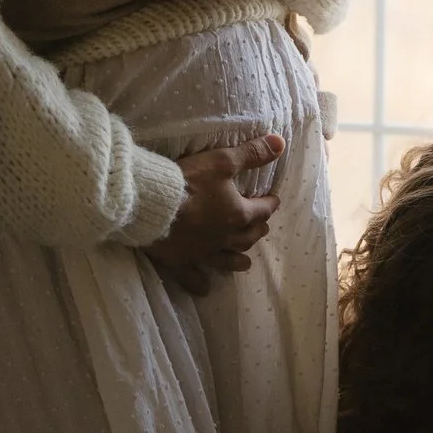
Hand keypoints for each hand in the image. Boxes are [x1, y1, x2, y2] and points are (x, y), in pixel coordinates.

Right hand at [143, 133, 282, 292]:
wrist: (152, 203)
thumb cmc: (188, 180)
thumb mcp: (222, 161)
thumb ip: (252, 153)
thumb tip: (280, 144)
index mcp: (237, 214)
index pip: (260, 210)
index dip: (270, 205)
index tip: (274, 200)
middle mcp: (224, 237)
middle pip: (247, 237)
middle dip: (257, 230)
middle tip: (262, 227)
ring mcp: (203, 252)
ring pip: (227, 260)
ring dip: (238, 260)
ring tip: (245, 262)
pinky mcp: (181, 260)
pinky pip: (193, 276)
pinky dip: (200, 283)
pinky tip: (205, 289)